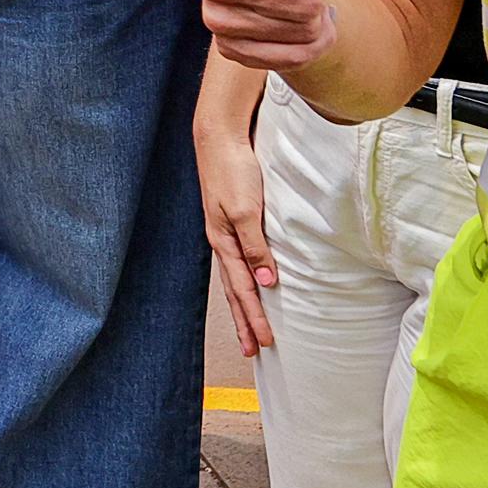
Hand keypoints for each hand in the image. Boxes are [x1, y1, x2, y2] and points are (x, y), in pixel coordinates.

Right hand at [198, 101, 277, 356]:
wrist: (220, 136)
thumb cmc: (232, 170)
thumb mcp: (246, 211)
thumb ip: (255, 246)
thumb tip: (267, 282)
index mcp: (223, 242)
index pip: (242, 289)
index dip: (253, 317)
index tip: (265, 343)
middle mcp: (223, 241)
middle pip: (235, 290)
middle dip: (244, 321)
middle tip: (254, 350)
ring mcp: (226, 230)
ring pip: (236, 277)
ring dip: (244, 304)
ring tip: (251, 326)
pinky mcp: (234, 219)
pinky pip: (241, 258)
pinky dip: (246, 279)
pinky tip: (253, 281)